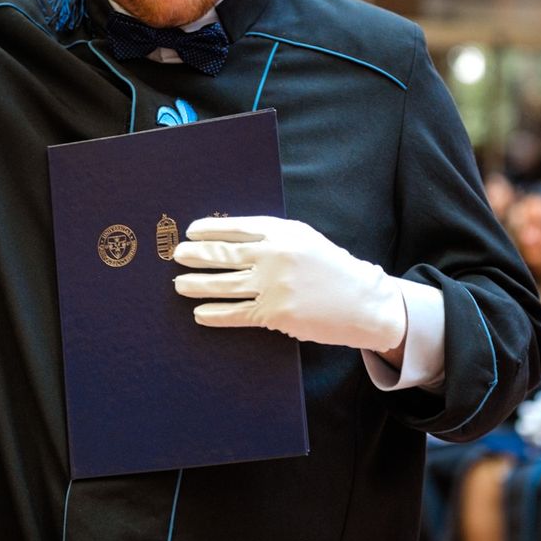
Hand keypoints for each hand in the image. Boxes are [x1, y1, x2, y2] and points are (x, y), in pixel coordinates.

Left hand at [172, 216, 406, 352]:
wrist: (363, 302)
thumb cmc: (331, 269)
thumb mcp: (305, 240)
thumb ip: (272, 237)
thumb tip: (229, 239)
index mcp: (284, 232)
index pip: (237, 226)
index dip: (211, 229)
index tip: (192, 231)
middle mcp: (276, 256)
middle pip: (225, 254)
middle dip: (196, 255)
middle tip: (178, 255)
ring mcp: (275, 286)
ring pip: (224, 284)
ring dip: (197, 284)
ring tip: (180, 284)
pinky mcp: (276, 314)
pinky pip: (236, 313)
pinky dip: (215, 313)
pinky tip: (200, 313)